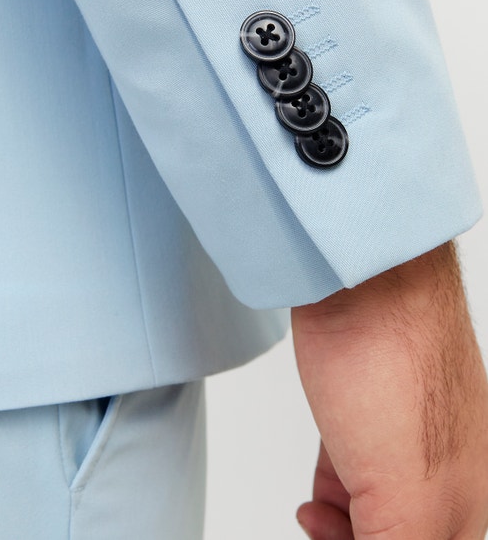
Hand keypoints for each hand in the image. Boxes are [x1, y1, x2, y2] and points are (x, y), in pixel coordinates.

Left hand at [291, 241, 487, 538]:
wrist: (358, 277)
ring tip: (318, 522)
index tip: (347, 539)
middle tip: (326, 535)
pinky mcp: (372, 407)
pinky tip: (319, 502)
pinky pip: (361, 472)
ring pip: (384, 510)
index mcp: (473, 498)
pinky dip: (339, 497)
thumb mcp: (407, 500)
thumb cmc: (393, 369)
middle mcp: (451, 469)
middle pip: (412, 534)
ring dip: (349, 530)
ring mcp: (410, 433)